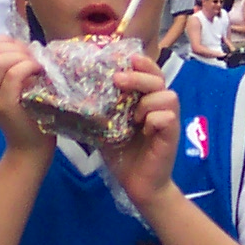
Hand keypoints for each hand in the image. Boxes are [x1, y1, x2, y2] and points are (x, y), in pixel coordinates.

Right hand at [0, 34, 50, 156]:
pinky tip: (38, 71)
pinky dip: (28, 66)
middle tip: (32, 58)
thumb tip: (26, 44)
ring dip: (21, 56)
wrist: (30, 147)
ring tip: (35, 65)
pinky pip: (13, 75)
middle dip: (14, 47)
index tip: (22, 50)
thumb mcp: (14, 88)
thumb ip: (12, 68)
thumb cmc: (29, 114)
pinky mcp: (5, 106)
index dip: (4, 41)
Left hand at [101, 52, 180, 213]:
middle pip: (158, 78)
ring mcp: (168, 119)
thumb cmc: (122, 154)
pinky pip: (168, 117)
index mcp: (145, 99)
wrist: (138, 185)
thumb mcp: (105, 128)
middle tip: (117, 79)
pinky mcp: (172, 134)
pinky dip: (155, 119)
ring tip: (134, 117)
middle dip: (138, 75)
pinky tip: (145, 130)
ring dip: (147, 101)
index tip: (127, 59)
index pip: (149, 72)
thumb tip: (72, 93)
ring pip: (167, 95)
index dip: (142, 63)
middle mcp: (159, 105)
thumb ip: (99, 110)